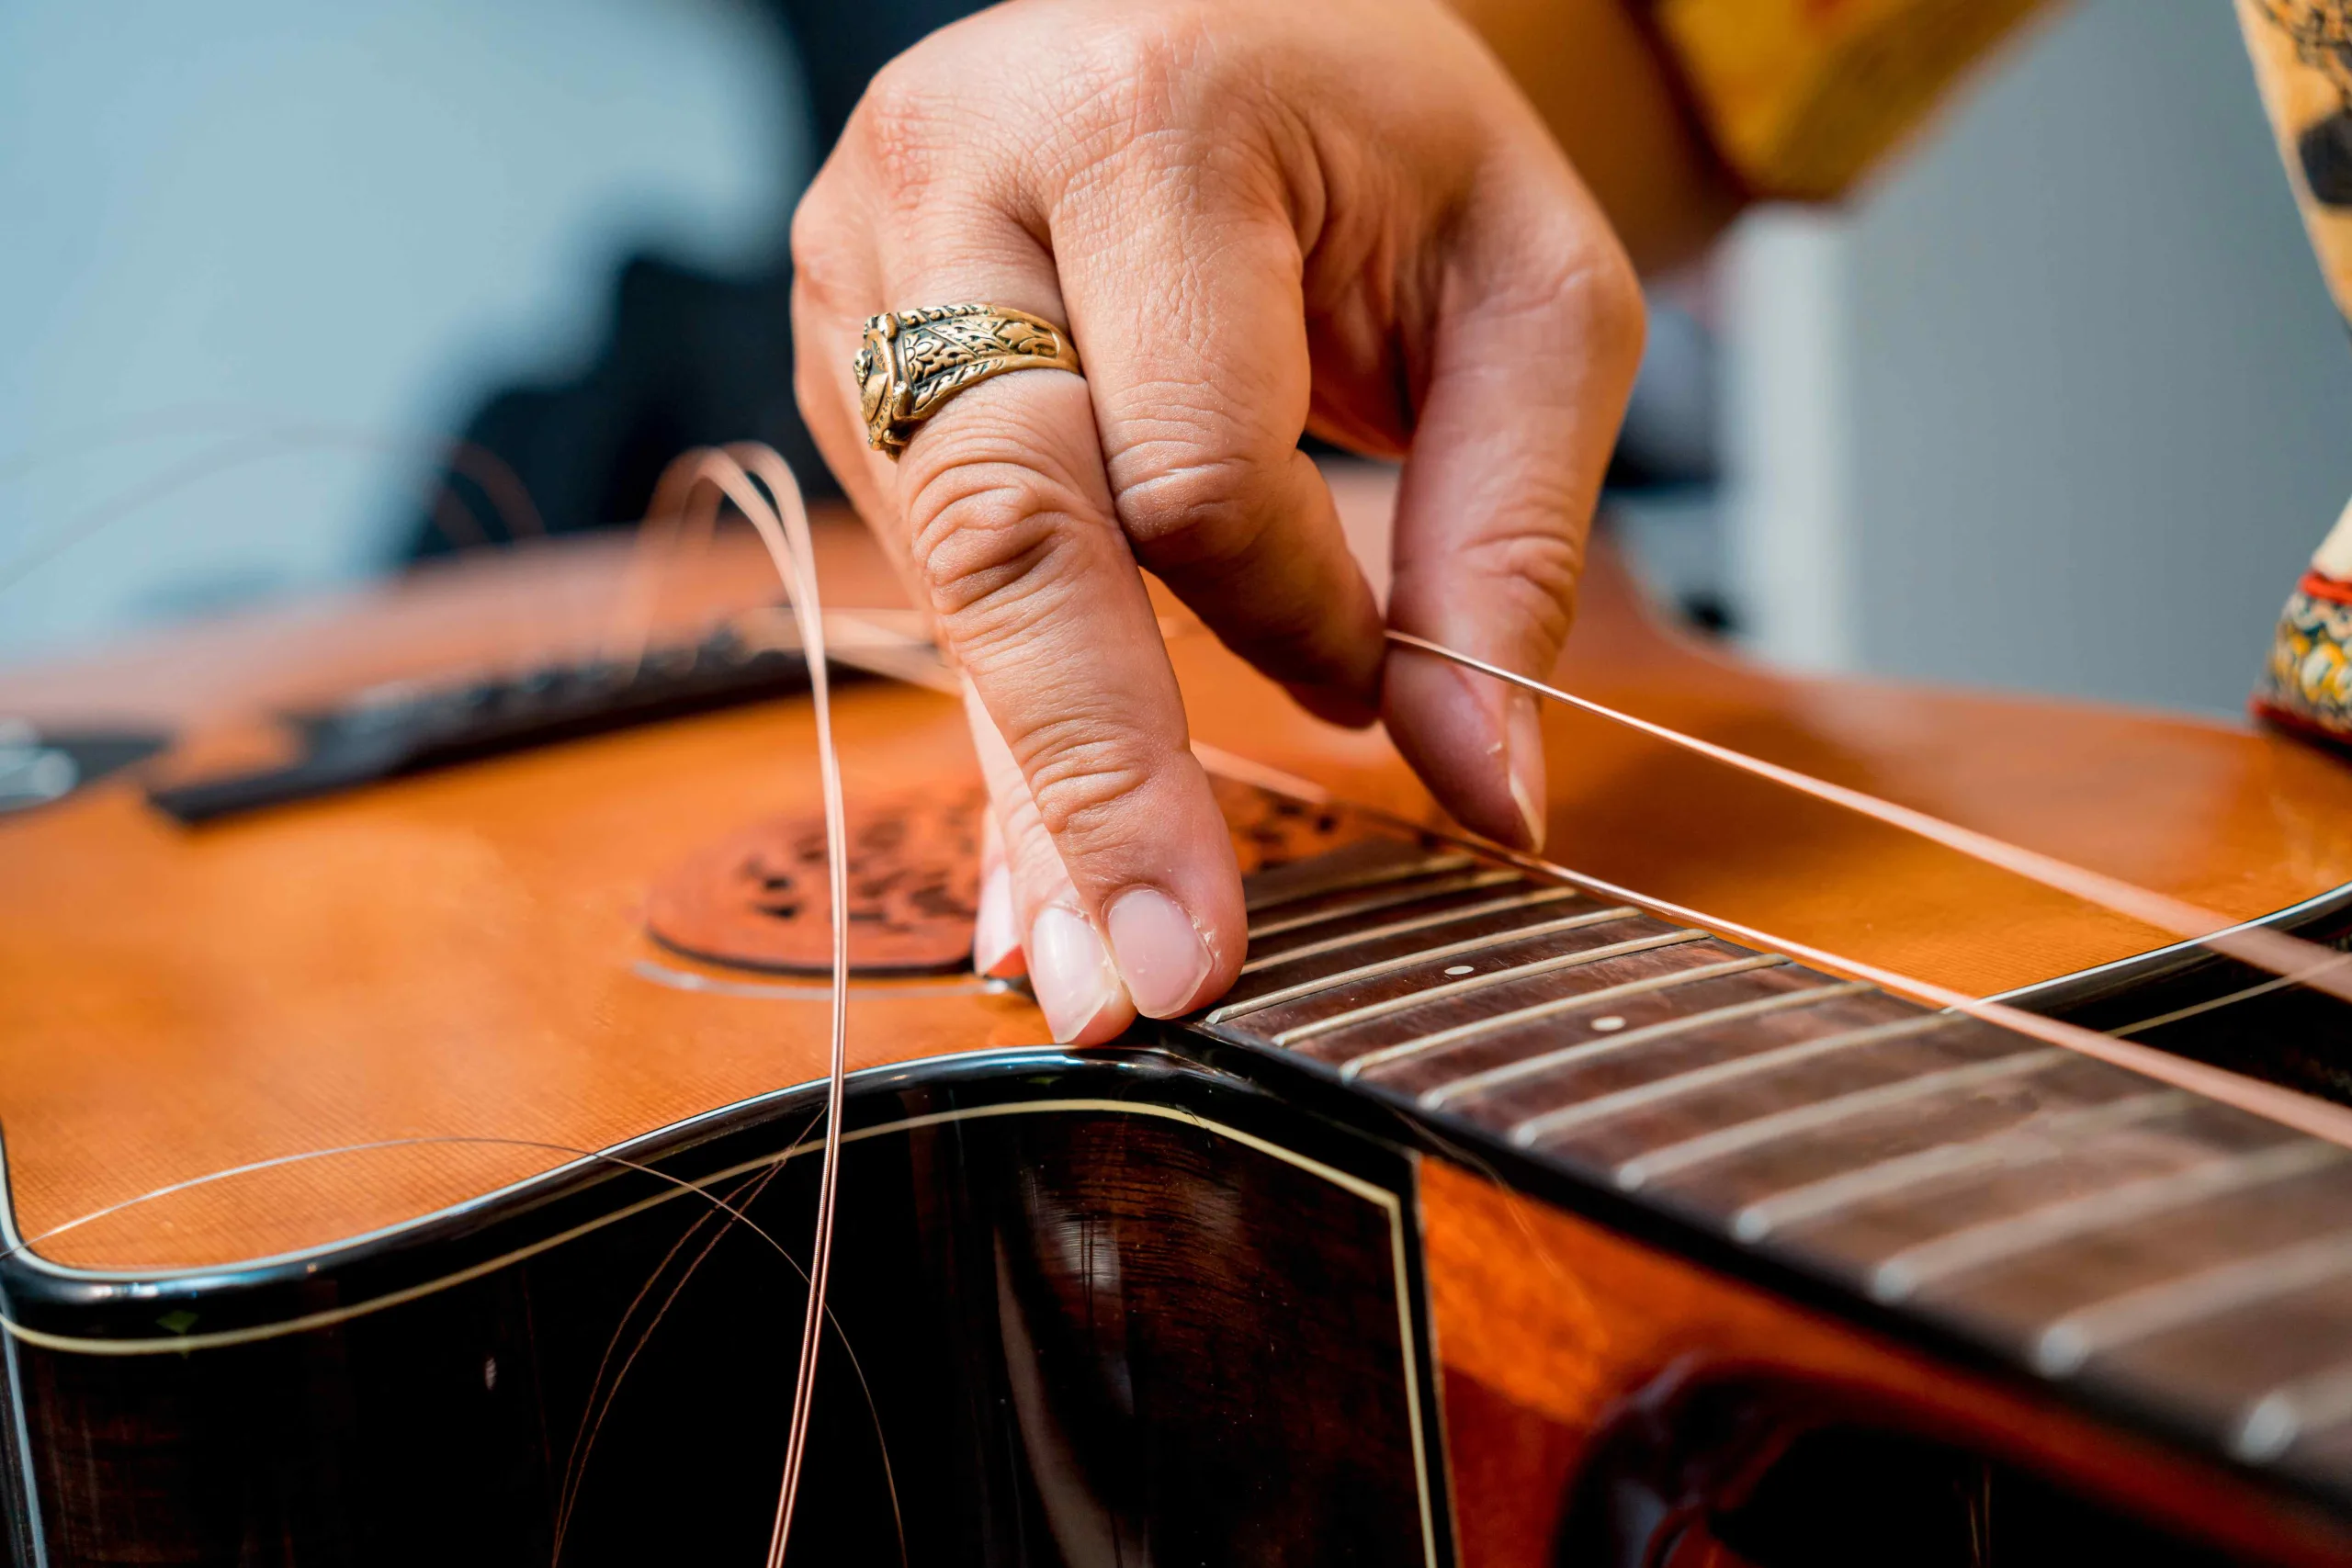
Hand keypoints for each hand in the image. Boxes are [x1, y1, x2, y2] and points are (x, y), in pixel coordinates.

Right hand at [792, 0, 1644, 1041]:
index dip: (1299, 616)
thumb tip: (1483, 791)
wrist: (1217, 7)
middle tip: (1154, 982)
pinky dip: (999, 731)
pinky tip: (1029, 880)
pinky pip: (928, 581)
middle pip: (1009, 534)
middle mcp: (951, 186)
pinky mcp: (845, 359)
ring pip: (953, 582)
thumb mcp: (1527, 290)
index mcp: (1139, 119)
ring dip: (1035, 791)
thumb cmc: (1386, 136)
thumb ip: (1510, 537)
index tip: (1378, 684)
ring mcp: (864, 277)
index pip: (1197, 464)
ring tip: (1089, 973)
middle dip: (1094, 778)